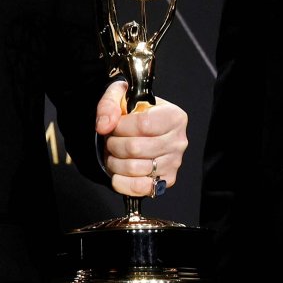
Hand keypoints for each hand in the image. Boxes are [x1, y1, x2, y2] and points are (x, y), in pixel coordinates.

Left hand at [95, 80, 187, 198]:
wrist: (141, 128)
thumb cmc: (134, 111)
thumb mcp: (120, 96)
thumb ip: (109, 104)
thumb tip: (104, 126)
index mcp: (173, 116)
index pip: (143, 125)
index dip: (121, 127)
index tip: (114, 125)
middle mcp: (178, 140)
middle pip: (136, 148)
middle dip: (114, 144)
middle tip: (111, 140)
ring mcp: (174, 162)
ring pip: (134, 168)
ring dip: (115, 162)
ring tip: (114, 154)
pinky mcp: (166, 180)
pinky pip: (140, 187)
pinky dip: (122, 183)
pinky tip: (117, 173)